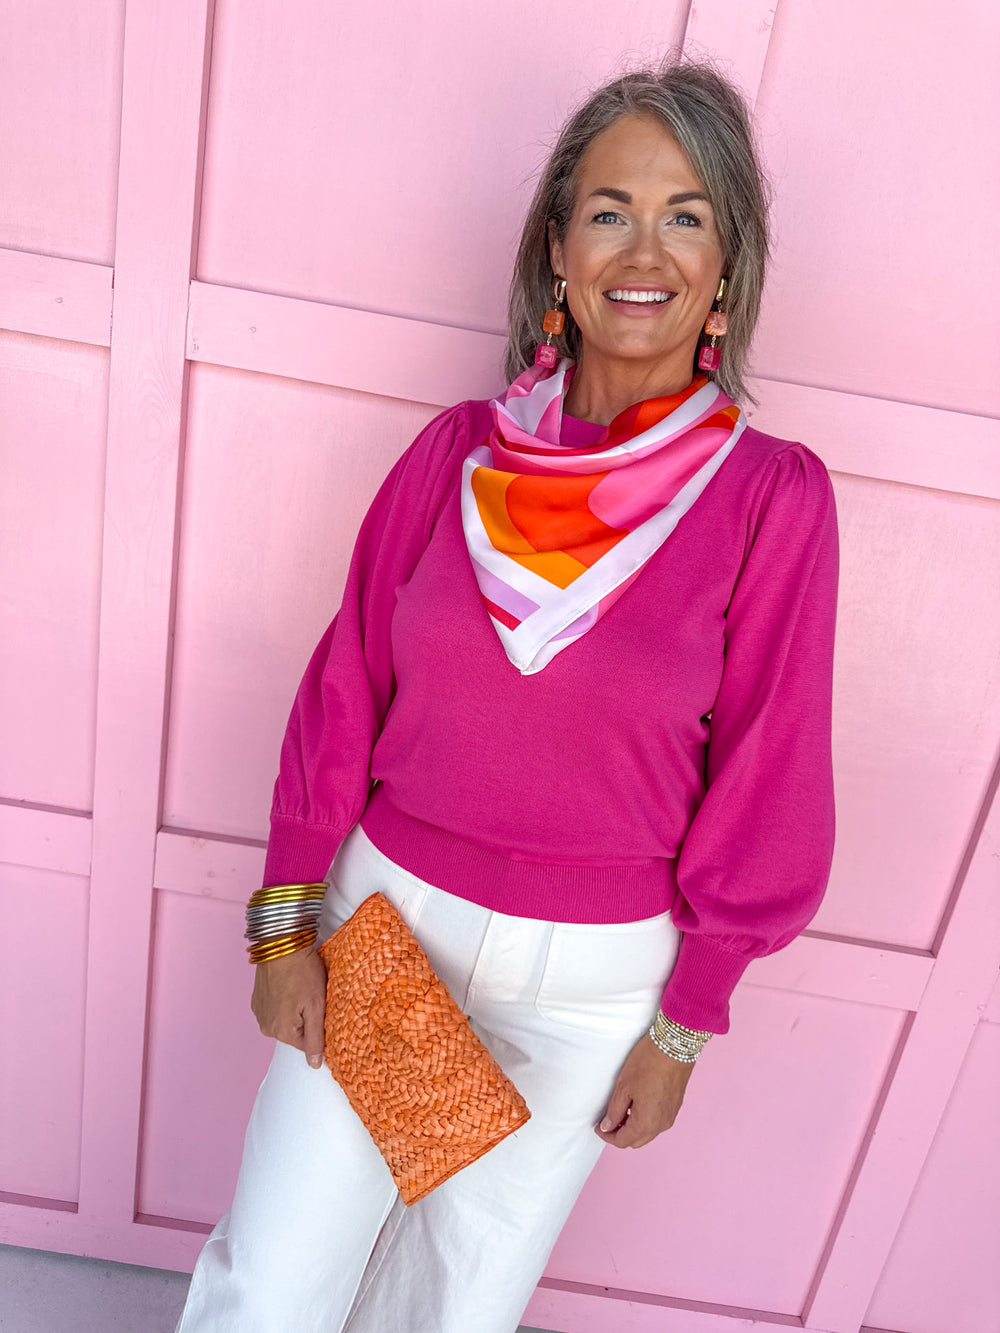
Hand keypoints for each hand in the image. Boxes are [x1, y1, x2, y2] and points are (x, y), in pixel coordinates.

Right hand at [250, 945, 327, 1067]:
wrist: (281, 943)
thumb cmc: (302, 972)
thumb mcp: (316, 1006)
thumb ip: (315, 1038)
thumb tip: (315, 1065)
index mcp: (283, 1032)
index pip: (308, 1044)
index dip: (319, 1027)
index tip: (323, 1009)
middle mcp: (267, 1027)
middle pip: (296, 1032)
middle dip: (307, 1018)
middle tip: (314, 996)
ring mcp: (259, 1012)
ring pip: (286, 1020)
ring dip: (295, 1009)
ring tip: (302, 988)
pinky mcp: (257, 999)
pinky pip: (276, 1008)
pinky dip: (285, 1001)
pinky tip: (291, 985)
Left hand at [595, 1031, 695, 1147]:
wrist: (674, 1047)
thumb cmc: (648, 1063)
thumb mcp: (624, 1086)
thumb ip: (614, 1110)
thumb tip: (608, 1126)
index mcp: (646, 1123)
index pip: (623, 1141)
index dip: (607, 1136)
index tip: (599, 1126)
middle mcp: (661, 1125)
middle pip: (636, 1141)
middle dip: (620, 1134)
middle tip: (608, 1120)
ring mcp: (670, 1116)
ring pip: (648, 1133)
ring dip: (633, 1127)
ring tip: (621, 1110)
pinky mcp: (675, 1107)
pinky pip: (657, 1122)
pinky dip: (645, 1120)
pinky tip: (636, 1105)